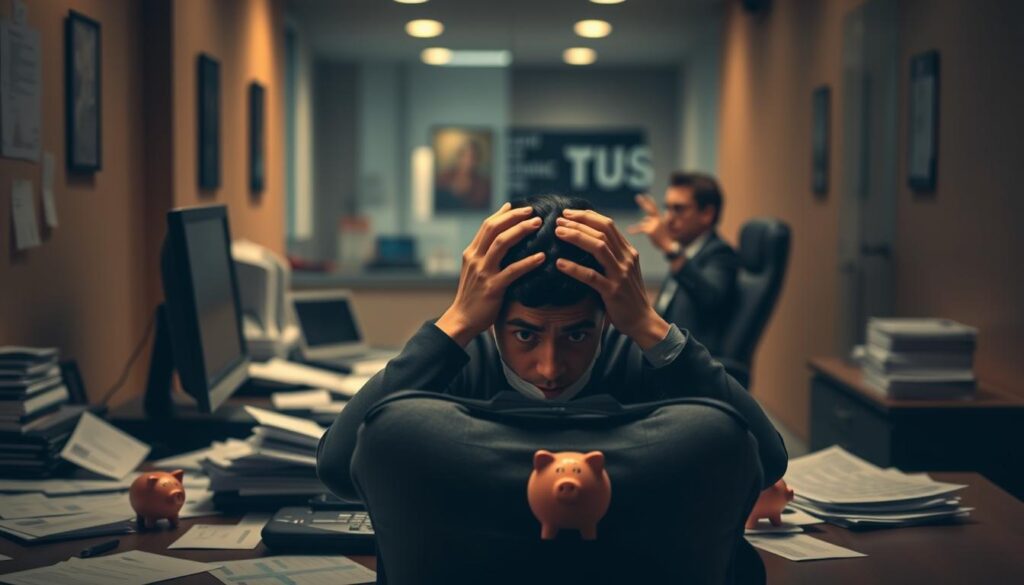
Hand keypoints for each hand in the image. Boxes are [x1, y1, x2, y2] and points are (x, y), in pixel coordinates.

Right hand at [436, 203, 545, 346]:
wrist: (462, 319)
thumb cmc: (473, 295)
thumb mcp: (475, 270)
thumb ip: (485, 254)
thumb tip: (501, 238)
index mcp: (471, 253)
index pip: (487, 225)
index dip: (504, 213)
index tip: (520, 206)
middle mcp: (475, 258)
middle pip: (494, 228)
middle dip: (514, 217)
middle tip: (533, 212)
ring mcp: (483, 272)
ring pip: (502, 244)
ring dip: (521, 231)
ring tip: (538, 224)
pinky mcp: (492, 287)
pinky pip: (513, 271)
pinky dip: (528, 262)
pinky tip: (542, 257)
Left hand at [554, 209, 669, 350]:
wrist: (642, 320)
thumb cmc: (627, 295)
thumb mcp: (623, 269)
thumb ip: (611, 254)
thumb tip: (588, 239)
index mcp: (628, 251)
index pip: (608, 224)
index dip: (587, 216)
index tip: (568, 213)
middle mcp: (626, 259)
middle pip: (602, 231)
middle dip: (579, 222)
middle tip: (559, 220)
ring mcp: (620, 274)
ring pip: (598, 247)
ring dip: (576, 237)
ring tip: (558, 233)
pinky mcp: (613, 291)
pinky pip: (591, 276)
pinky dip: (574, 268)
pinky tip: (559, 263)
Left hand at [627, 194, 674, 252]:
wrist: (668, 245)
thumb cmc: (665, 237)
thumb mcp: (662, 227)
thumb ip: (656, 221)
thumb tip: (652, 216)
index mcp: (659, 219)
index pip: (654, 208)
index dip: (650, 201)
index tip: (646, 195)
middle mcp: (657, 220)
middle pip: (650, 209)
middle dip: (644, 202)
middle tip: (637, 196)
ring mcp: (654, 225)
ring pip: (643, 224)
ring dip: (638, 227)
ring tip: (632, 226)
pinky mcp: (650, 231)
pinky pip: (640, 229)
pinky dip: (634, 229)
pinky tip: (629, 230)